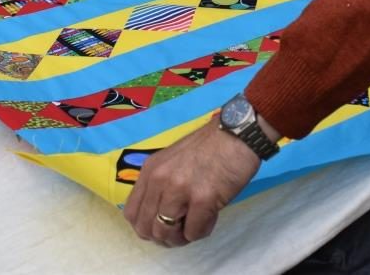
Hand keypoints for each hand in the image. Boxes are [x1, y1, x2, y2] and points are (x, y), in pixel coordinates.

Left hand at [123, 119, 263, 246]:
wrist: (238, 133)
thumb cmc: (210, 147)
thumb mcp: (173, 160)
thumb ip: (162, 184)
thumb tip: (160, 215)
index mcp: (150, 170)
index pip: (132, 213)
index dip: (145, 227)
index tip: (162, 227)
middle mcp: (159, 180)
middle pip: (146, 228)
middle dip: (164, 237)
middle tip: (182, 231)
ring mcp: (180, 189)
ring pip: (166, 233)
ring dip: (182, 237)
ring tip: (197, 224)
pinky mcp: (202, 198)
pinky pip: (193, 232)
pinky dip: (202, 231)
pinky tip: (212, 216)